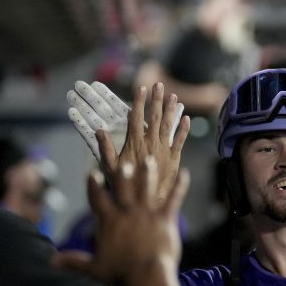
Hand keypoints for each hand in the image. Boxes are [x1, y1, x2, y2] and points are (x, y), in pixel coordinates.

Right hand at [55, 157, 189, 285]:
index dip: (94, 184)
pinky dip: (180, 186)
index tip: (92, 173)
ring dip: (148, 172)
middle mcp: (127, 212)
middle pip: (123, 186)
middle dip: (123, 172)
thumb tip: (52, 262)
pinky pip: (174, 199)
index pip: (98, 198)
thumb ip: (74, 261)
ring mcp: (147, 213)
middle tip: (124, 160)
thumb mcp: (93, 268)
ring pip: (147, 187)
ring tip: (150, 159)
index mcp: (109, 221)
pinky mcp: (165, 219)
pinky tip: (185, 174)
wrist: (146, 277)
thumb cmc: (120, 274)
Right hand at [67, 81, 189, 202]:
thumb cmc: (127, 185)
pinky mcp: (174, 158)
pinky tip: (187, 118)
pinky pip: (180, 140)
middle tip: (158, 85)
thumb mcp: (111, 168)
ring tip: (173, 96)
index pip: (136, 117)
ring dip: (171, 109)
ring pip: (168, 125)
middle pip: (154, 116)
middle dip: (156, 99)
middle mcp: (151, 143)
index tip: (141, 88)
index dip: (138, 102)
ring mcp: (164, 149)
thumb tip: (98, 130)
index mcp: (135, 143)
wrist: (147, 200)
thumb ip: (105, 148)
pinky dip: (184, 129)